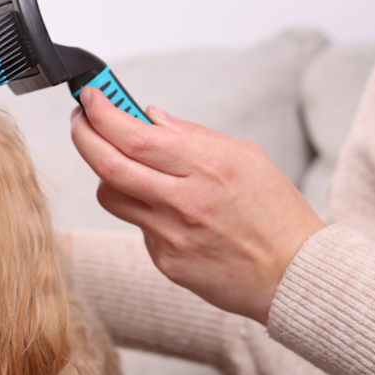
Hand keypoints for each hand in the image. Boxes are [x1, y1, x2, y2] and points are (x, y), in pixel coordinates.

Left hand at [70, 87, 324, 324]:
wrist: (294, 275)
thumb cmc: (275, 212)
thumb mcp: (246, 157)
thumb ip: (192, 134)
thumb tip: (149, 115)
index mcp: (208, 166)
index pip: (135, 136)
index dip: (102, 114)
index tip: (89, 99)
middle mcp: (185, 201)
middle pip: (108, 165)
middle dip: (83, 136)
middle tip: (79, 121)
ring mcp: (172, 235)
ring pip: (111, 197)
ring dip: (107, 175)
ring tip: (126, 166)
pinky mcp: (165, 261)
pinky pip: (135, 226)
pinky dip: (141, 210)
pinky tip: (167, 211)